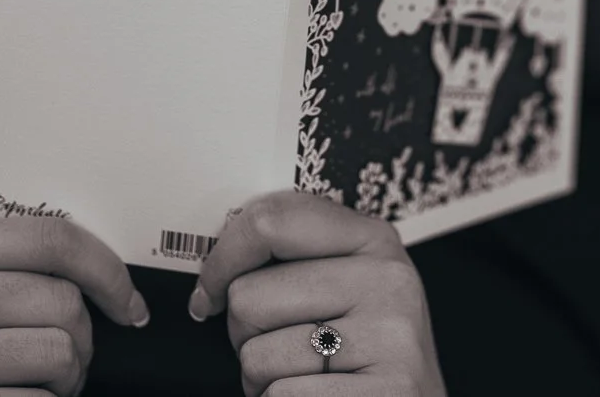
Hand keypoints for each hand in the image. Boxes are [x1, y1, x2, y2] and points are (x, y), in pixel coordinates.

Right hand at [0, 216, 150, 396]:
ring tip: (34, 385)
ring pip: (58, 353)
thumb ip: (5, 269)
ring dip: (65, 379)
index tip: (126, 301)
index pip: (48, 239)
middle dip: (81, 338)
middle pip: (61, 300)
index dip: (106, 270)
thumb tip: (105, 275)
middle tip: (61, 361)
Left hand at [190, 190, 446, 396]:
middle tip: (282, 350)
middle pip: (249, 296)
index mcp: (374, 240)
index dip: (222, 259)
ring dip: (263, 381)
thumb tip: (214, 268)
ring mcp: (390, 339)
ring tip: (304, 379)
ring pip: (257, 356)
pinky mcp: (383, 394)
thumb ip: (297, 261)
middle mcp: (388, 281)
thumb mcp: (347, 288)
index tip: (210, 290)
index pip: (272, 220)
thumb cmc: (365, 356)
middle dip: (245, 335)